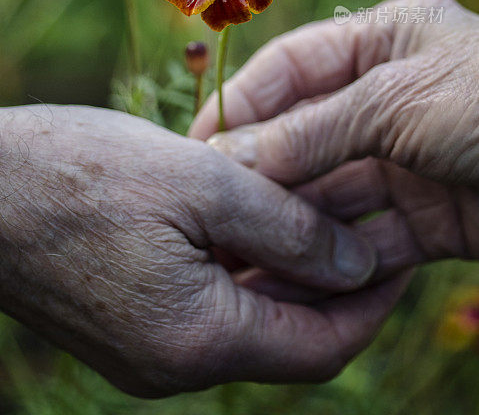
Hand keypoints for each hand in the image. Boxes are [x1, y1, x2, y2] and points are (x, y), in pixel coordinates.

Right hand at [0, 104, 398, 397]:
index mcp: (195, 339)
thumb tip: (357, 264)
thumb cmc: (80, 172)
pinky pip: (206, 309)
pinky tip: (250, 220)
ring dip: (284, 273)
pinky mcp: (125, 326)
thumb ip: (285, 228)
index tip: (398, 252)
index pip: (319, 345)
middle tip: (360, 219)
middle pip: (284, 335)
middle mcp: (171, 366)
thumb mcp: (200, 182)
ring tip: (313, 210)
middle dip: (330, 281)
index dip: (370, 301)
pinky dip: (241, 271)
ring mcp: (144, 351)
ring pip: (246, 320)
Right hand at [192, 0, 478, 276]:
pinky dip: (339, 264)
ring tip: (242, 260)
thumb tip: (227, 155)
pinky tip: (296, 286)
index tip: (197, 143)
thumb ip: (312, 132)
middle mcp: (392, 97)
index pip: (293, 65)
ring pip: (335, 195)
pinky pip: (373, 241)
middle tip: (213, 213)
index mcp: (386, 39)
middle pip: (307, 135)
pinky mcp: (434, 217)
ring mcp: (412, 159)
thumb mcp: (396, 102)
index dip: (243, 102)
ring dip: (292, 228)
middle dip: (262, 174)